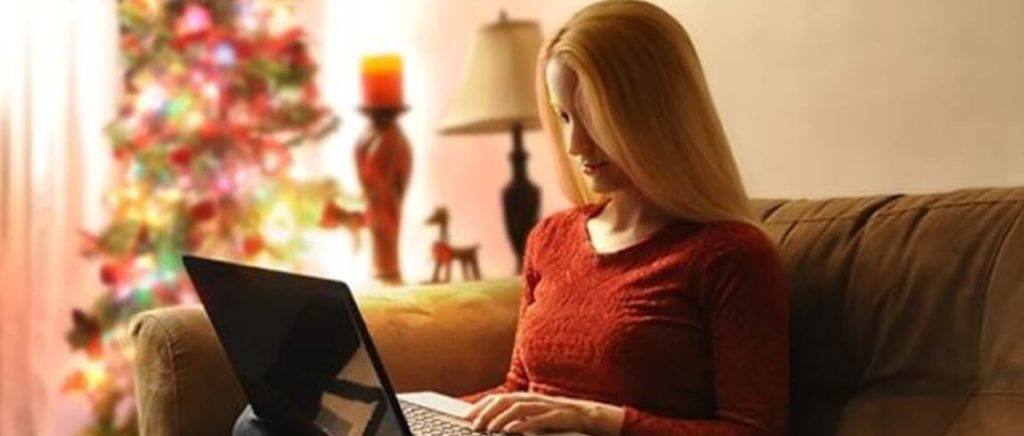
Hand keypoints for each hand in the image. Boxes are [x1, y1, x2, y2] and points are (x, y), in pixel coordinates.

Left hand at [462, 392, 623, 434]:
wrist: (587, 414)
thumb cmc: (557, 416)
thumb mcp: (534, 414)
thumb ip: (516, 416)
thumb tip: (494, 423)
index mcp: (524, 398)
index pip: (497, 398)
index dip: (480, 405)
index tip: (466, 416)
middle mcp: (532, 399)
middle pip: (504, 400)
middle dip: (486, 412)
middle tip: (474, 424)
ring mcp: (544, 406)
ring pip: (517, 408)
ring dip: (500, 418)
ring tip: (489, 428)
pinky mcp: (556, 416)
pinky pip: (537, 419)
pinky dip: (522, 424)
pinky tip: (511, 431)